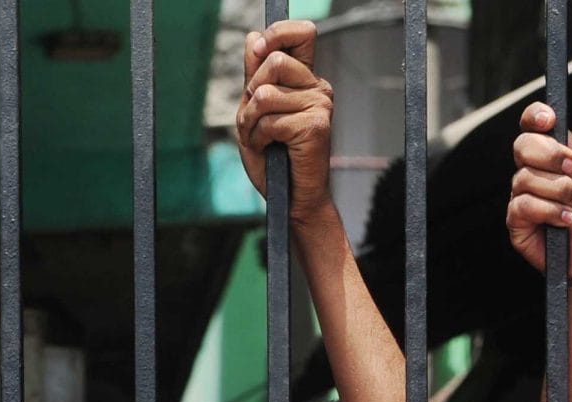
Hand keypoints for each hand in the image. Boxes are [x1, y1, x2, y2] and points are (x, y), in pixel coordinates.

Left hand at [236, 21, 334, 225]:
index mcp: (305, 79)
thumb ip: (255, 76)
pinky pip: (270, 120)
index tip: (260, 51)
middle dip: (251, 94)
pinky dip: (259, 138)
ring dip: (251, 121)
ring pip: (266, 94)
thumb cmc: (274, 157)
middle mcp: (317, 88)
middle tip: (254, 120)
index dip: (277, 34)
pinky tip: (269, 148)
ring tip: (260, 138)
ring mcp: (320, 105)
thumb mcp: (256, 111)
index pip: (301, 33)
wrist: (291, 198)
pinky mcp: (315, 126)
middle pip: (274, 63)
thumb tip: (253, 38)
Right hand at [506, 100, 571, 285]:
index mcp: (561, 154)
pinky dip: (550, 211)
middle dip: (550, 154)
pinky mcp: (519, 224)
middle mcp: (539, 172)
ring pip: (524, 177)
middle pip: (522, 144)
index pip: (534, 125)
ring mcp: (526, 197)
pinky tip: (568, 221)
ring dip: (558, 189)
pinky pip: (523, 206)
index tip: (551, 119)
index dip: (536, 116)